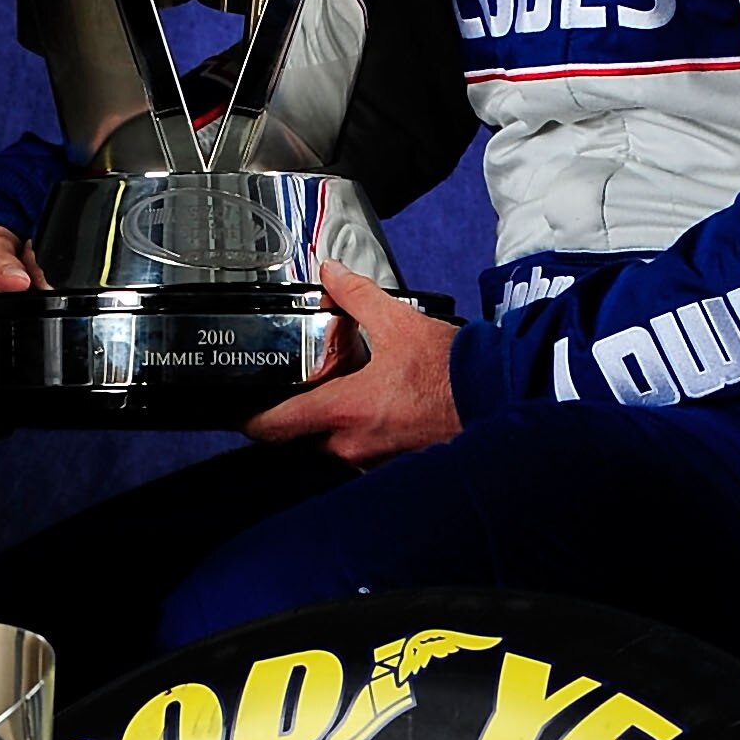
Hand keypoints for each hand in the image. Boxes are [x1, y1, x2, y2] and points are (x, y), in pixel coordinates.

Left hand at [246, 261, 460, 464]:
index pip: (274, 428)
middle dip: (296, 416)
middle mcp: (352, 446)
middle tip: (299, 388)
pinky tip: (375, 408)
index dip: (250, 418)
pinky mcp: (395, 466)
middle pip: (300, 439)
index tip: (242, 409)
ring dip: (330, 425)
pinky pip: (361, 452)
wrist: (497, 397)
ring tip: (342, 393)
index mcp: (343, 412)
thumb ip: (355, 297)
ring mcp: (374, 462)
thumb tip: (331, 273)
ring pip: (332, 447)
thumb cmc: (449, 369)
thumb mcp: (397, 322)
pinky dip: (359, 433)